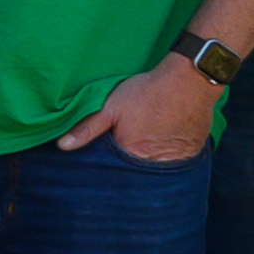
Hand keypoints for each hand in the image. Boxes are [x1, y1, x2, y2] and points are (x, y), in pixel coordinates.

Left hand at [61, 50, 222, 164]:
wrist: (189, 81)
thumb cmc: (147, 92)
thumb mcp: (111, 107)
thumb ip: (87, 128)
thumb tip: (62, 145)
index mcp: (131, 155)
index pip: (114, 171)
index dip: (108, 165)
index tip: (107, 155)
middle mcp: (154, 164)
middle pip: (135, 172)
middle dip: (128, 167)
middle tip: (131, 146)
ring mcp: (175, 161)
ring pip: (156, 170)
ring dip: (149, 164)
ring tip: (149, 142)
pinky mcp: (191, 155)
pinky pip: (175, 164)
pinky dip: (168, 157)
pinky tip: (164, 142)